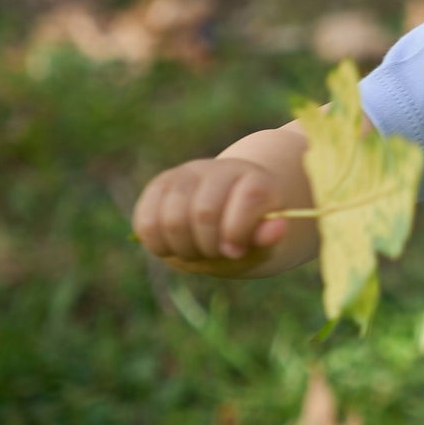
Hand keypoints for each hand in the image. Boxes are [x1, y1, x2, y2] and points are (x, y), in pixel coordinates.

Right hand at [132, 155, 291, 269]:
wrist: (226, 219)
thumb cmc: (247, 236)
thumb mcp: (263, 244)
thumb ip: (267, 239)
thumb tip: (277, 227)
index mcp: (256, 181)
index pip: (248, 197)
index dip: (238, 230)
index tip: (235, 252)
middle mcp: (220, 170)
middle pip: (204, 212)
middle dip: (208, 247)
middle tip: (214, 254)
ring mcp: (187, 174)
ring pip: (172, 218)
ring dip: (183, 249)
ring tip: (195, 253)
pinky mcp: (159, 186)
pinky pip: (146, 221)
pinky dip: (158, 244)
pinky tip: (174, 248)